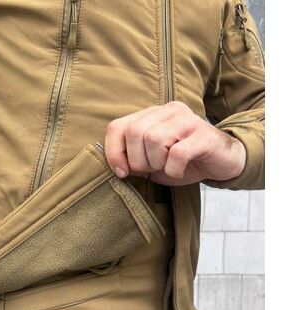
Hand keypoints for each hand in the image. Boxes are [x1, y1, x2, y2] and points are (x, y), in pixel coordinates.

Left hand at [104, 101, 245, 185]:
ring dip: (156, 163)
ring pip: (154, 140)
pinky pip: (177, 154)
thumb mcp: (151, 161)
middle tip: (152, 169)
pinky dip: (174, 169)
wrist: (221, 163)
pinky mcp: (203, 136)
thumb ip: (132, 159)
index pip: (117, 126)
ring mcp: (187, 120)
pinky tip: (180, 170)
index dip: (114, 152)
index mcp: (152, 114)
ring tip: (167, 167)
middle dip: (137, 160)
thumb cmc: (183, 162)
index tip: (122, 172)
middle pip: (135, 132)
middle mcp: (169, 111)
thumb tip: (115, 166)